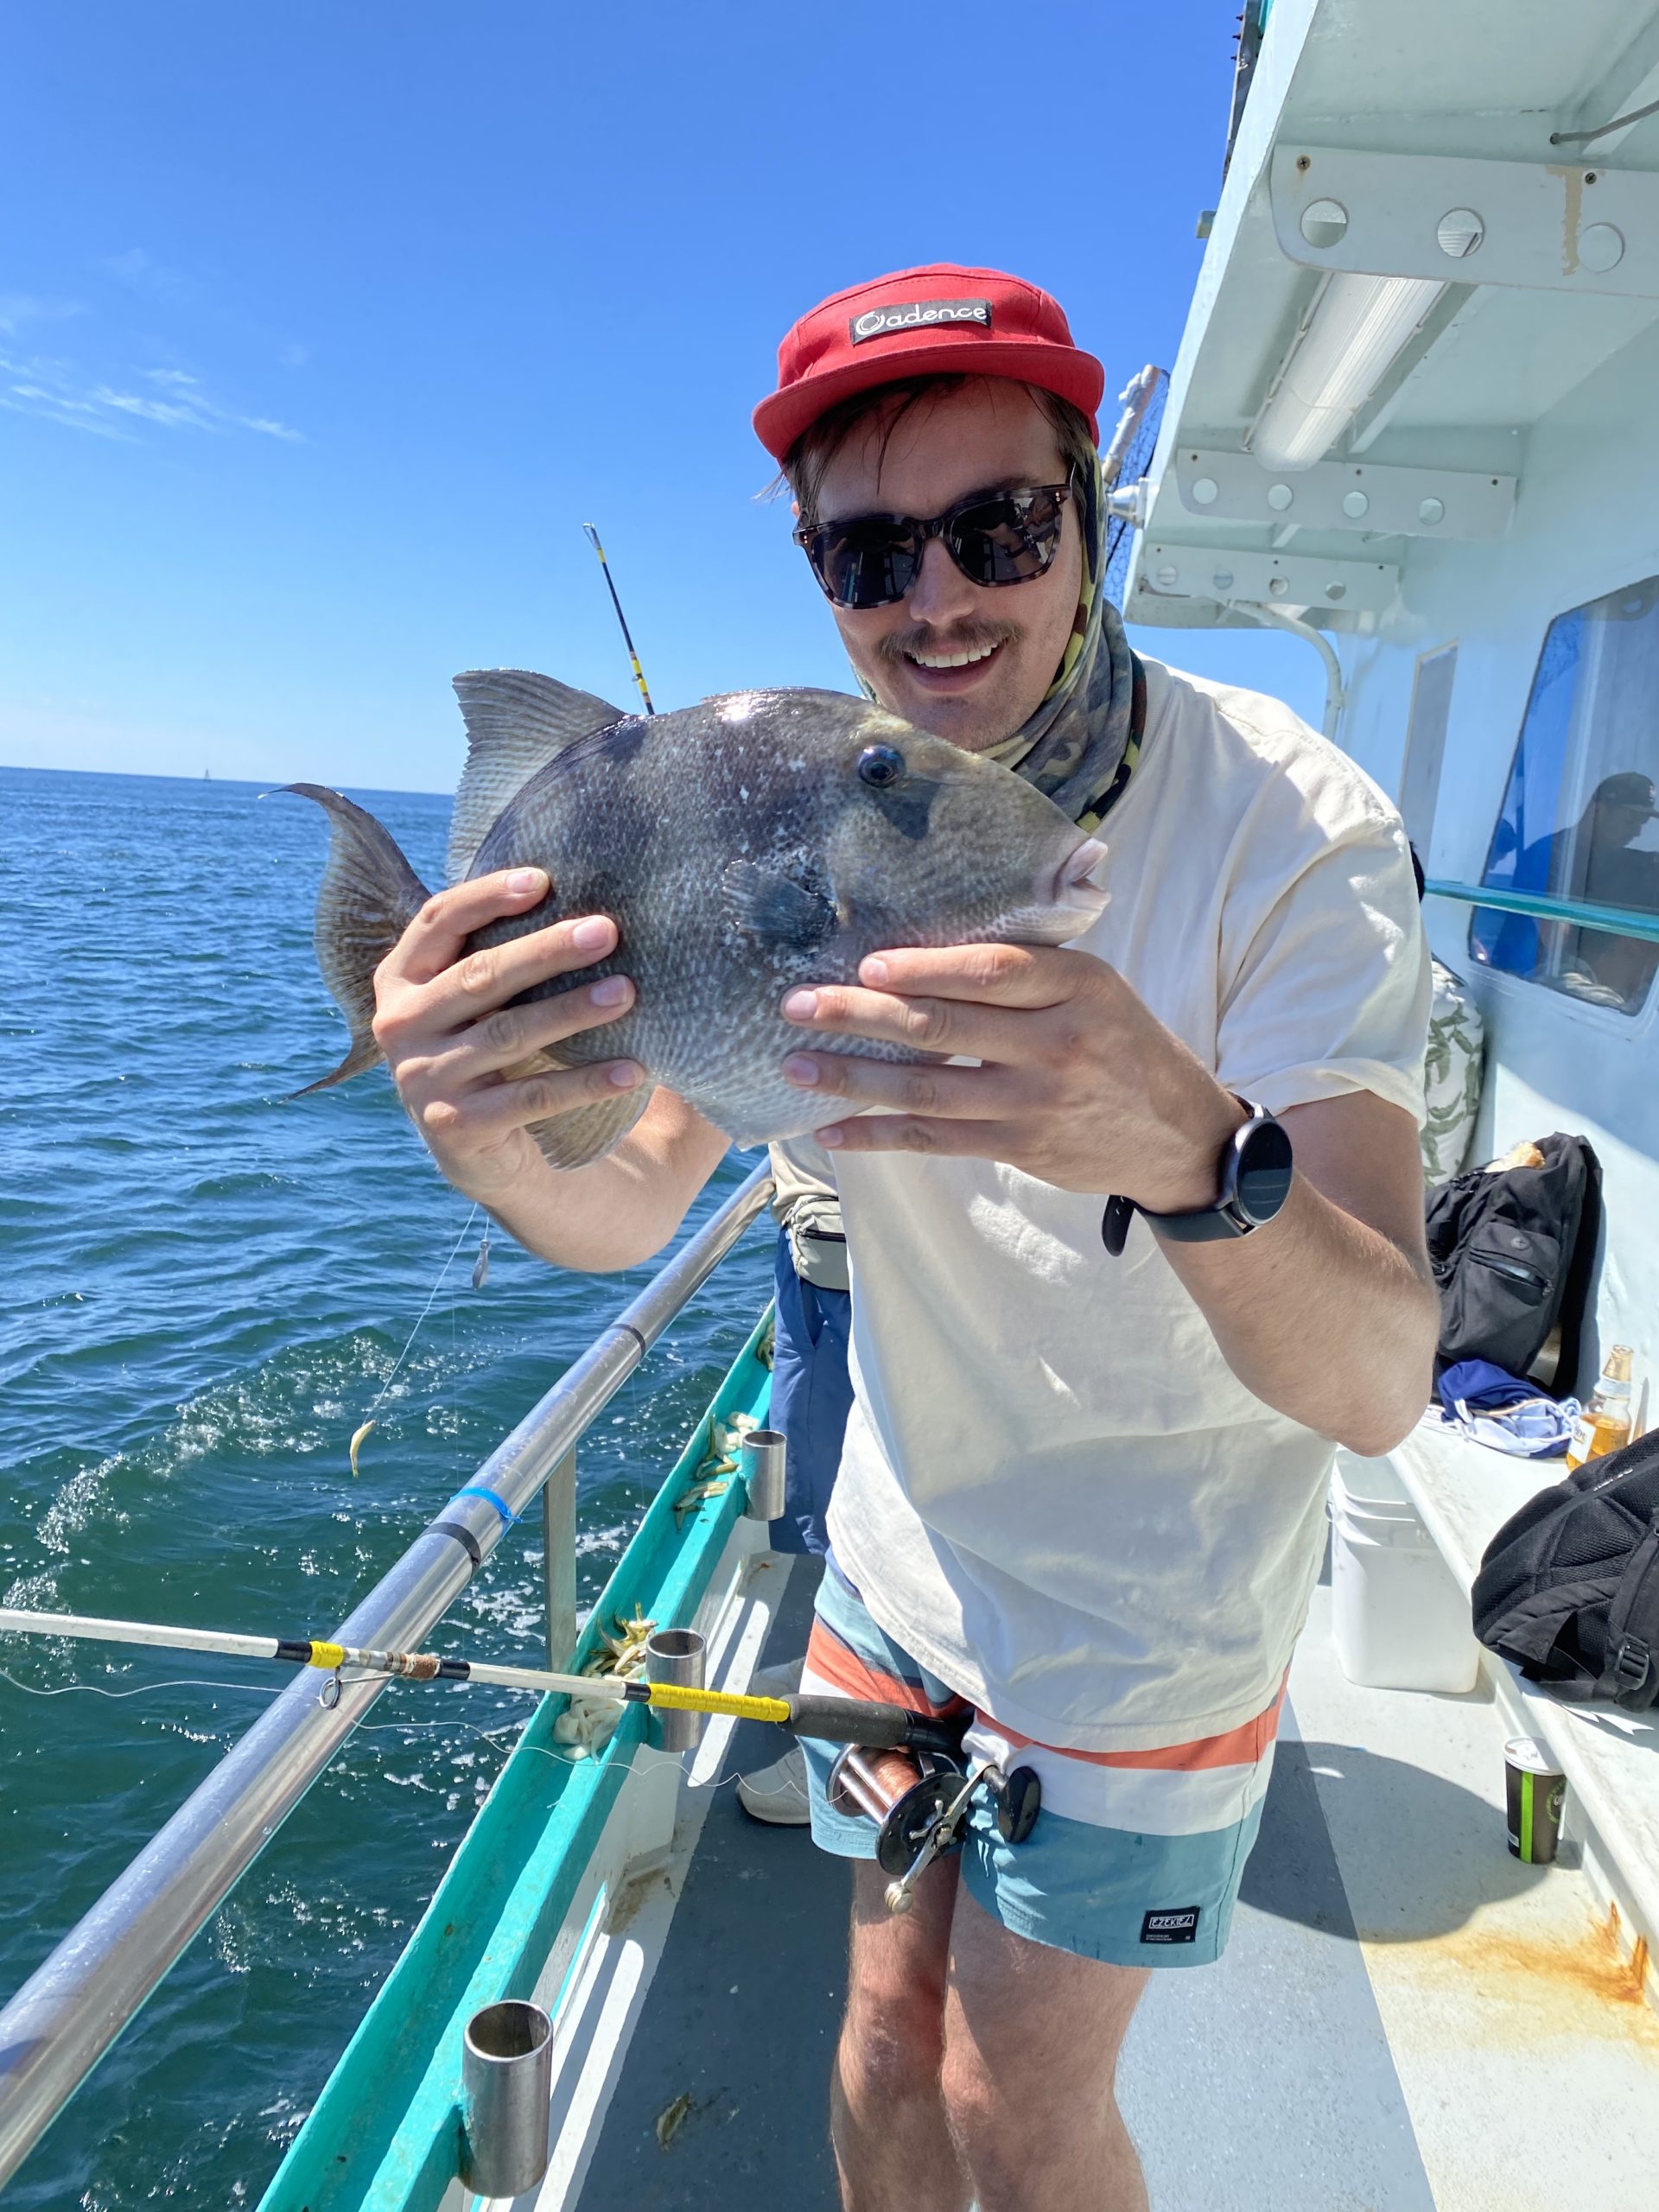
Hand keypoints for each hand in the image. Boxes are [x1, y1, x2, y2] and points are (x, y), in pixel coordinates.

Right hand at [370, 868, 641, 1196]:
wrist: (477, 1152)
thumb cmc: (490, 1052)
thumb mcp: (477, 1003)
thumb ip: (500, 956)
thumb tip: (589, 905)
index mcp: (402, 979)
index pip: (438, 920)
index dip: (487, 896)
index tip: (544, 880)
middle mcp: (400, 1025)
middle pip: (479, 976)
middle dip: (546, 951)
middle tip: (607, 931)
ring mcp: (422, 1078)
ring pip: (508, 1035)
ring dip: (572, 1011)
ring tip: (626, 993)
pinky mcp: (454, 1126)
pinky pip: (531, 1097)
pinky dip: (585, 1083)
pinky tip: (633, 1070)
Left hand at [778, 943, 1242, 1208]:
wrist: (1175, 1135)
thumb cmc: (1119, 1043)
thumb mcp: (1095, 989)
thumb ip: (1027, 970)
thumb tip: (922, 949)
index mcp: (1078, 985)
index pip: (993, 971)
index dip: (926, 968)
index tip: (867, 963)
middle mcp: (1057, 1043)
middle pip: (944, 1027)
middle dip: (861, 1016)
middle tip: (795, 1005)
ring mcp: (1035, 1101)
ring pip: (928, 1089)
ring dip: (853, 1079)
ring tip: (794, 1066)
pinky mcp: (1019, 1146)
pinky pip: (935, 1140)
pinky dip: (879, 1136)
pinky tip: (832, 1131)